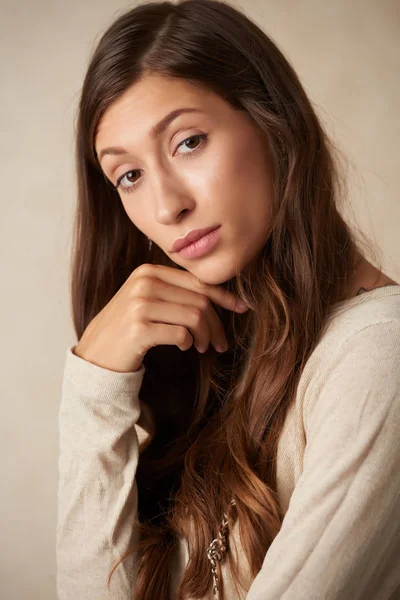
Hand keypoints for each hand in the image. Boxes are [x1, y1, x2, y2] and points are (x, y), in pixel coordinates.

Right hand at [73, 263, 248, 372]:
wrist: (96, 352)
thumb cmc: (128, 327)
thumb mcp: (147, 300)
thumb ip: (174, 292)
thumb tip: (217, 297)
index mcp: (148, 272)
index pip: (197, 281)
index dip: (224, 295)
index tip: (241, 307)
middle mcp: (144, 284)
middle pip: (199, 301)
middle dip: (217, 323)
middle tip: (221, 342)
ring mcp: (140, 305)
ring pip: (194, 317)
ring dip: (205, 336)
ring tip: (203, 347)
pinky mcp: (139, 329)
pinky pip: (181, 334)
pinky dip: (188, 342)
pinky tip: (184, 347)